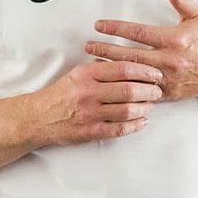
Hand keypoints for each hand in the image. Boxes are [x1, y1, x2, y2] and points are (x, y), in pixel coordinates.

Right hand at [34, 59, 162, 145]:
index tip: (155, 73)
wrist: (39, 117)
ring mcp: (89, 114)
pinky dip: (135, 126)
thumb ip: (101, 69)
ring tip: (150, 105)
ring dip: (144, 108)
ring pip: (126, 110)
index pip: (122, 68)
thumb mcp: (78, 73)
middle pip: (128, 89)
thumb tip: (129, 65)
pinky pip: (118, 129)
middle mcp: (88, 92)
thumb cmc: (62, 93)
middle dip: (149, 90)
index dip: (144, 71)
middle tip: (158, 90)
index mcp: (86, 74)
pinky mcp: (90, 132)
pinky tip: (142, 121)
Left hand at [85, 0, 197, 100]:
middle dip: (105, 49)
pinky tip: (112, 81)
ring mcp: (167, 78)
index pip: (137, 32)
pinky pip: (142, 91)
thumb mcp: (196, 16)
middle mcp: (169, 60)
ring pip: (133, 74)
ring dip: (111, 68)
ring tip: (92, 62)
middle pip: (129, 55)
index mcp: (173, 39)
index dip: (116, 28)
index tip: (99, 25)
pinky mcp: (167, 93)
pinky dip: (125, 85)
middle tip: (88, 45)